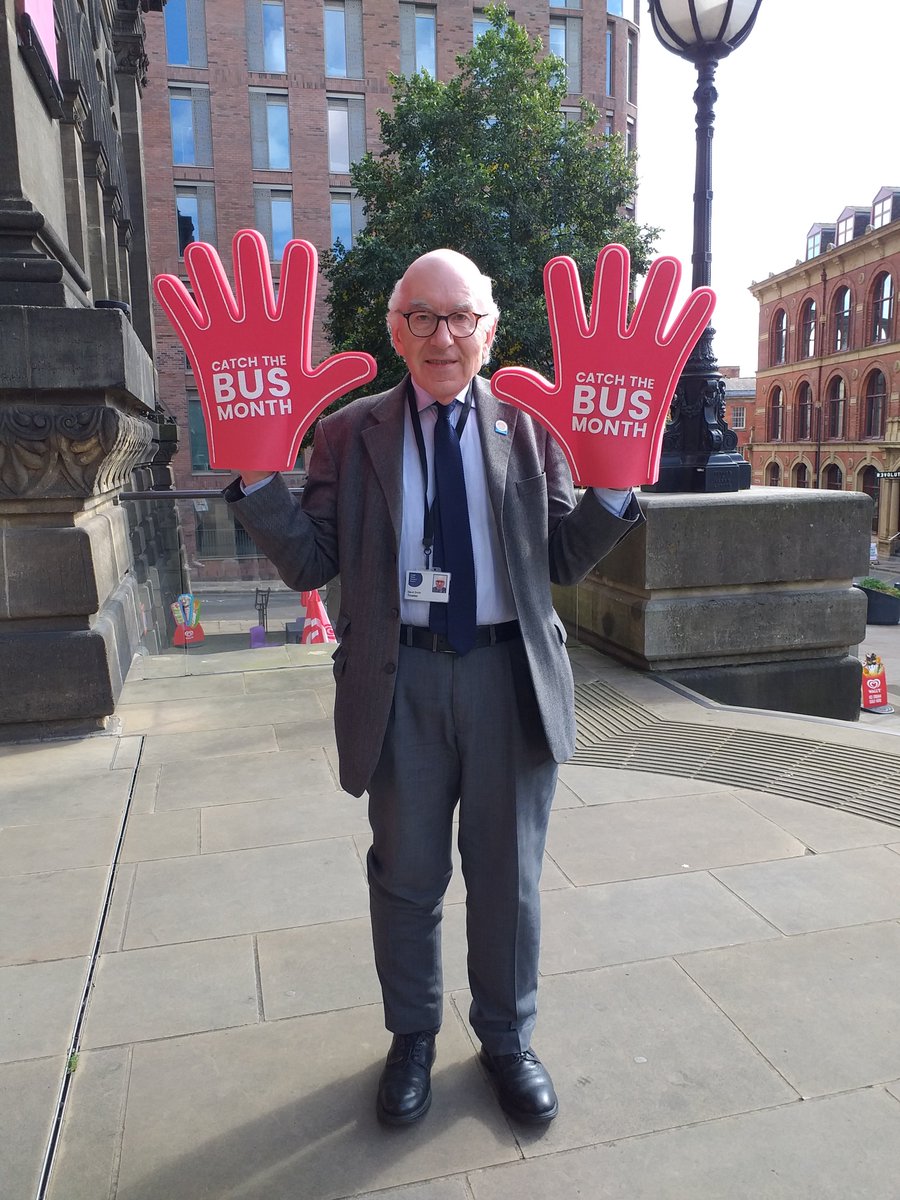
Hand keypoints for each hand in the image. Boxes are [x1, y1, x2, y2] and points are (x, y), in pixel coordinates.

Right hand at [154, 231, 376, 470]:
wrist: (258, 443)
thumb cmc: (289, 414)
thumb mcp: (314, 393)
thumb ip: (338, 375)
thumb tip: (371, 364)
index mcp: (289, 333)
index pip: (296, 297)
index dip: (297, 273)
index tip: (300, 248)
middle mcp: (258, 325)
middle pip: (254, 286)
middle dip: (250, 264)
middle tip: (248, 239)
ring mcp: (230, 334)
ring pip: (217, 295)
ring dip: (207, 275)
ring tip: (198, 252)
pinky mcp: (205, 349)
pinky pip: (188, 322)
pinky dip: (176, 304)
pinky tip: (164, 282)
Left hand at [490, 244, 714, 486]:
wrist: (606, 458)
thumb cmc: (576, 428)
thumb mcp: (549, 409)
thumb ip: (528, 391)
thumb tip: (501, 379)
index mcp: (576, 349)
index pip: (567, 314)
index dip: (564, 290)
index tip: (559, 265)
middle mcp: (607, 343)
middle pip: (611, 304)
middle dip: (613, 280)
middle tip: (615, 254)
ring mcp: (636, 352)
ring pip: (649, 313)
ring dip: (659, 290)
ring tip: (667, 264)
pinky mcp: (662, 366)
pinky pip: (679, 339)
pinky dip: (692, 320)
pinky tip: (703, 297)